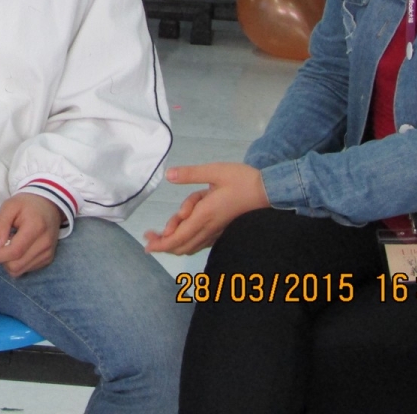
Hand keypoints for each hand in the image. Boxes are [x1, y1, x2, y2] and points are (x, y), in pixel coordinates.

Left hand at [0, 194, 62, 277]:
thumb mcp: (9, 206)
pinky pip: (26, 269)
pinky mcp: (48, 259)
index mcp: (36, 227)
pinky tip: (19, 248)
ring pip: (20, 270)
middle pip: (16, 265)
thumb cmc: (26, 205)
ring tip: (10, 244)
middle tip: (0, 244)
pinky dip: (17, 262)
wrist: (49, 206)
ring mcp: (48, 253)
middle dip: (1, 259)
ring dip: (8, 262)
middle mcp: (45, 244)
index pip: (15, 251)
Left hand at [143, 163, 269, 255]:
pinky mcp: (222, 230)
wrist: (269, 191)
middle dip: (164, 244)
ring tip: (163, 230)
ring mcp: (217, 231)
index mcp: (205, 214)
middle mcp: (209, 227)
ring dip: (175, 241)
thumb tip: (169, 175)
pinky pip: (201, 242)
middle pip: (182, 245)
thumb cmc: (242, 180)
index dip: (161, 244)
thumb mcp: (215, 171)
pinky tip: (183, 230)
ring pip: (191, 245)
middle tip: (149, 234)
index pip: (179, 237)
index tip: (147, 243)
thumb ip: (191, 174)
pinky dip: (188, 240)